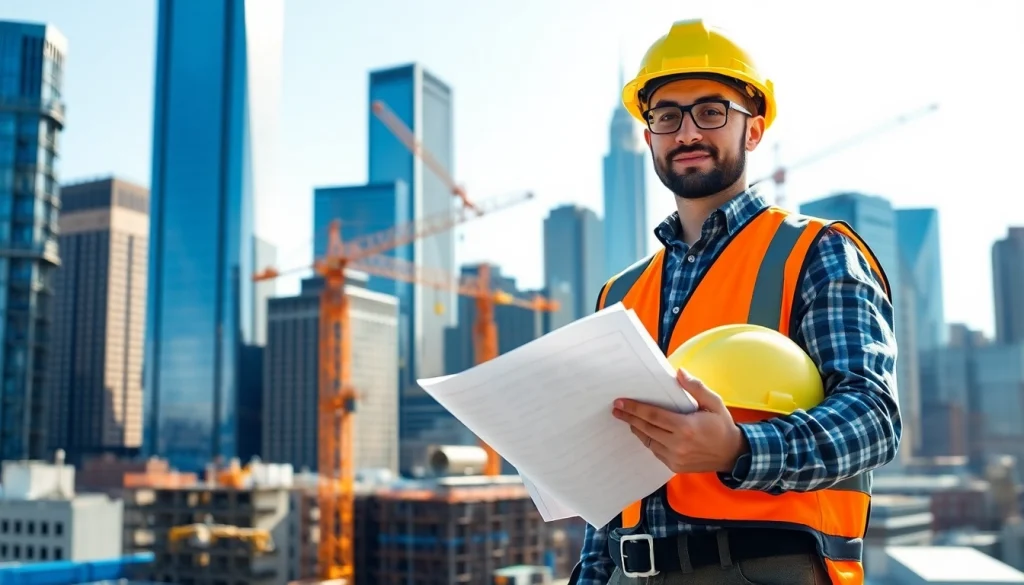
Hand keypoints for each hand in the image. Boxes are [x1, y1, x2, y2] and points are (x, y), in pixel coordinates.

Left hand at [612, 368, 748, 473]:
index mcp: (685, 427)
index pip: (652, 415)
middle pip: (645, 428)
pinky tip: (644, 431)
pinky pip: (655, 451)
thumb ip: (696, 387)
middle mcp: (677, 445)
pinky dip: (648, 440)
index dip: (634, 408)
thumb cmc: (722, 425)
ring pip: (648, 441)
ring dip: (636, 429)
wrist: (732, 454)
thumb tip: (678, 373)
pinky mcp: (674, 466)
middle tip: (616, 409)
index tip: (621, 402)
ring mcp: (675, 458)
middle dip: (629, 418)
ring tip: (627, 419)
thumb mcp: (714, 402)